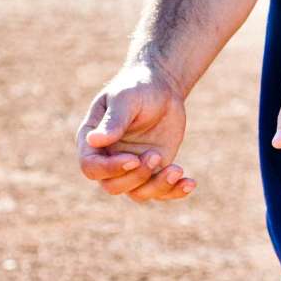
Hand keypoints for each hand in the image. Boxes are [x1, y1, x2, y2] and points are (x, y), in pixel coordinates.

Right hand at [76, 59, 195, 204]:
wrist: (162, 88)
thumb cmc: (138, 86)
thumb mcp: (126, 99)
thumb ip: (113, 121)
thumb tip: (93, 140)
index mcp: (92, 141)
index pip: (91, 167)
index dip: (110, 169)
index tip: (133, 158)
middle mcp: (109, 159)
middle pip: (113, 186)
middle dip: (137, 176)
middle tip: (156, 155)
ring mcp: (131, 168)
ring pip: (137, 194)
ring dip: (158, 186)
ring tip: (177, 169)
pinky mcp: (153, 171)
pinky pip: (160, 193)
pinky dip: (175, 192)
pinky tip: (190, 182)